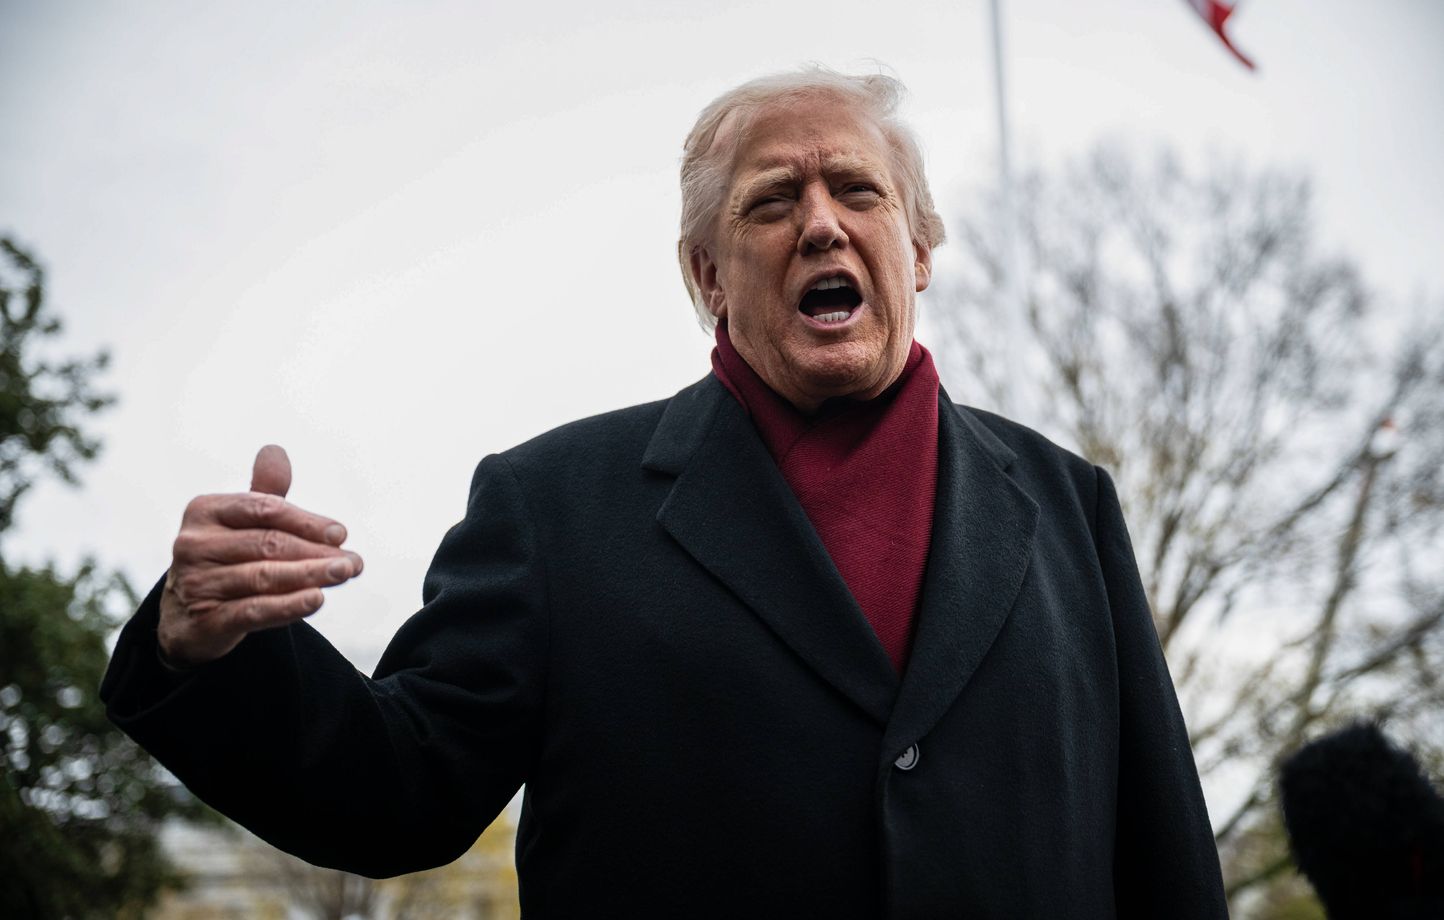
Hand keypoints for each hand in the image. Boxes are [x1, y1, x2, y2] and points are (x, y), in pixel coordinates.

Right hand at [157, 445, 362, 666]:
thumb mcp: (241, 522)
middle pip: (268, 544)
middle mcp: (195, 544)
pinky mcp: (205, 620)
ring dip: (311, 576)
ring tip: (344, 574)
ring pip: (264, 577)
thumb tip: (274, 451)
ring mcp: (196, 583)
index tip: (341, 533)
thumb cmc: (225, 558)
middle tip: (352, 562)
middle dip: (316, 552)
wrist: (187, 615)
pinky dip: (288, 605)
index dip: (306, 521)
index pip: (264, 510)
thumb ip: (264, 492)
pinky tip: (316, 599)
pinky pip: (254, 610)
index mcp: (205, 510)